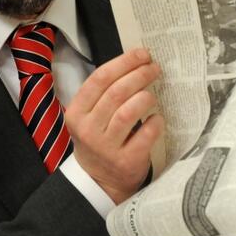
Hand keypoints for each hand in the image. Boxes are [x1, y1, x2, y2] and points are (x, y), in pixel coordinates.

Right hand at [64, 48, 163, 203]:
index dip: (124, 62)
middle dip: (139, 75)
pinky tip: (157, 118)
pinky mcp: (125, 162)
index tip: (142, 54)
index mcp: (78, 112)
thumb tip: (138, 59)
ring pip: (128, 112)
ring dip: (145, 97)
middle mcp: (88, 129)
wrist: (99, 181)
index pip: (100, 79)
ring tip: (152, 93)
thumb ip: (108, 90)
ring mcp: (106, 148)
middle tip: (154, 68)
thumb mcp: (92, 114)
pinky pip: (145, 135)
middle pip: (116, 92)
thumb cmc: (100, 137)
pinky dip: (155, 122)